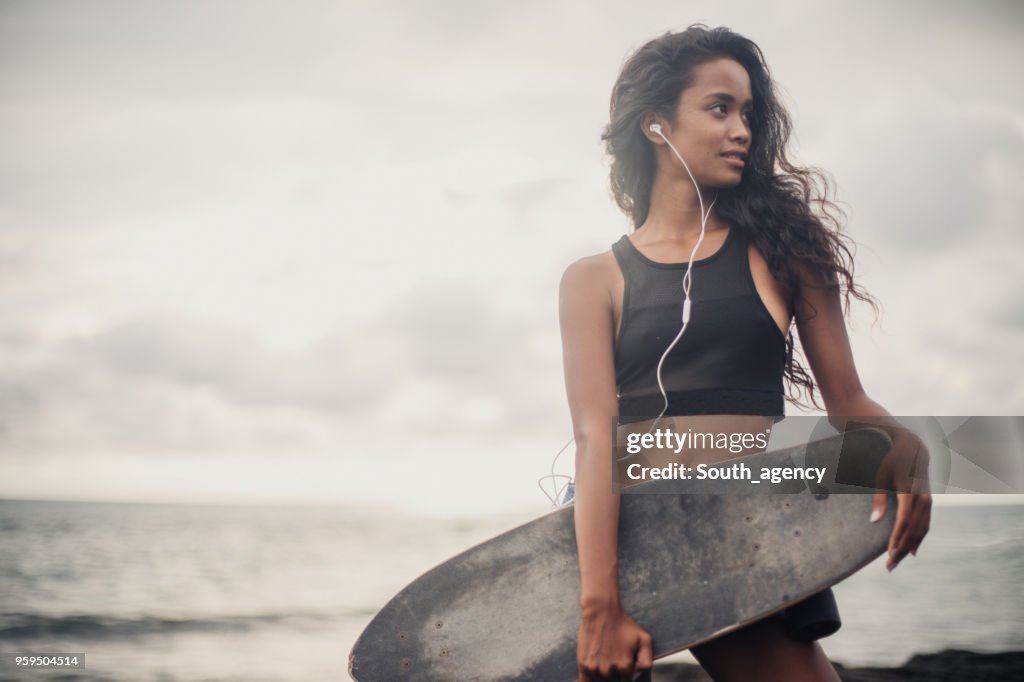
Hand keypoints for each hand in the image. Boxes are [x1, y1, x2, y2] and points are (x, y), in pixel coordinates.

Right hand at [577, 604, 652, 680]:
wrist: (601, 612)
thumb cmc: (623, 624)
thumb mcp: (644, 639)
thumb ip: (647, 661)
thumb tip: (640, 675)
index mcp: (625, 667)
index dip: (627, 675)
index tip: (624, 665)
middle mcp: (609, 671)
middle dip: (616, 676)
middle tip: (615, 661)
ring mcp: (595, 669)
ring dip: (604, 677)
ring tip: (606, 661)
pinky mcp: (583, 665)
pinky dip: (592, 679)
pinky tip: (596, 671)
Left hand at [871, 431, 931, 570]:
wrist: (912, 448)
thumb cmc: (890, 460)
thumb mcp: (880, 476)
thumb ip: (878, 499)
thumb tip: (874, 521)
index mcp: (909, 493)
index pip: (903, 522)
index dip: (897, 539)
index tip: (888, 554)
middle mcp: (922, 500)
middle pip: (913, 531)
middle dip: (901, 549)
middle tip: (889, 566)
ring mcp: (928, 501)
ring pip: (921, 530)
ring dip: (910, 547)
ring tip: (896, 561)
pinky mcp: (928, 502)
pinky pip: (925, 524)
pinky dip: (919, 538)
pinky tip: (912, 550)